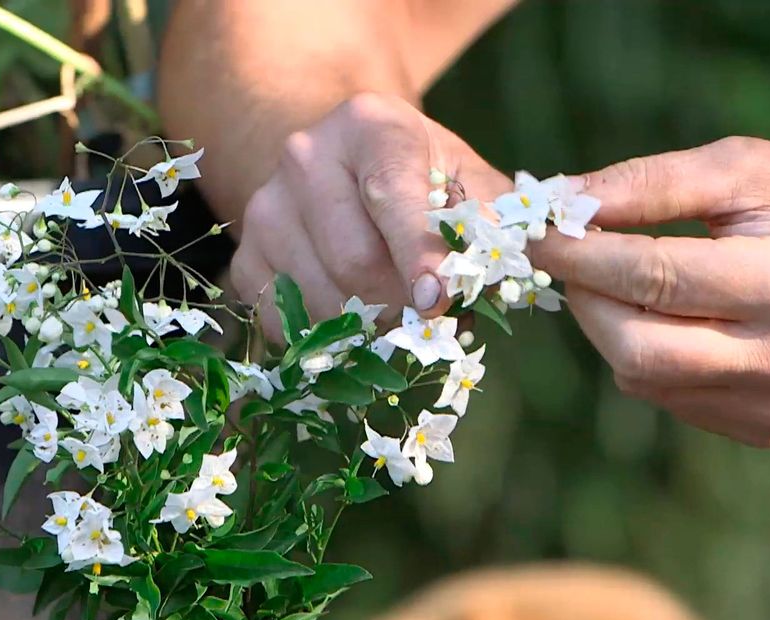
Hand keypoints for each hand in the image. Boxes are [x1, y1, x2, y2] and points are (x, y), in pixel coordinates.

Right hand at [229, 93, 510, 336]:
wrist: (345, 167)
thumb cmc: (423, 180)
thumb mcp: (467, 182)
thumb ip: (495, 223)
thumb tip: (524, 270)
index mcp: (369, 126)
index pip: (393, 198)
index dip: (419, 257)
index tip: (440, 304)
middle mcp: (305, 157)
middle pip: (353, 260)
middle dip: (403, 308)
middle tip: (436, 326)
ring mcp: (265, 210)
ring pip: (320, 300)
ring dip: (370, 332)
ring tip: (403, 325)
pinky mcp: (245, 258)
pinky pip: (284, 323)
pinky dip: (328, 342)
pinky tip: (358, 328)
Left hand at [532, 136, 769, 446]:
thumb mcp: (743, 169)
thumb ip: (649, 184)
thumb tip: (561, 203)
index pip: (652, 279)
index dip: (580, 256)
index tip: (535, 233)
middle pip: (635, 350)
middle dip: (585, 300)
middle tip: (569, 257)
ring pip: (642, 380)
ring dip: (609, 327)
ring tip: (618, 279)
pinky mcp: (763, 430)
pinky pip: (668, 397)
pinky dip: (644, 355)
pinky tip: (664, 316)